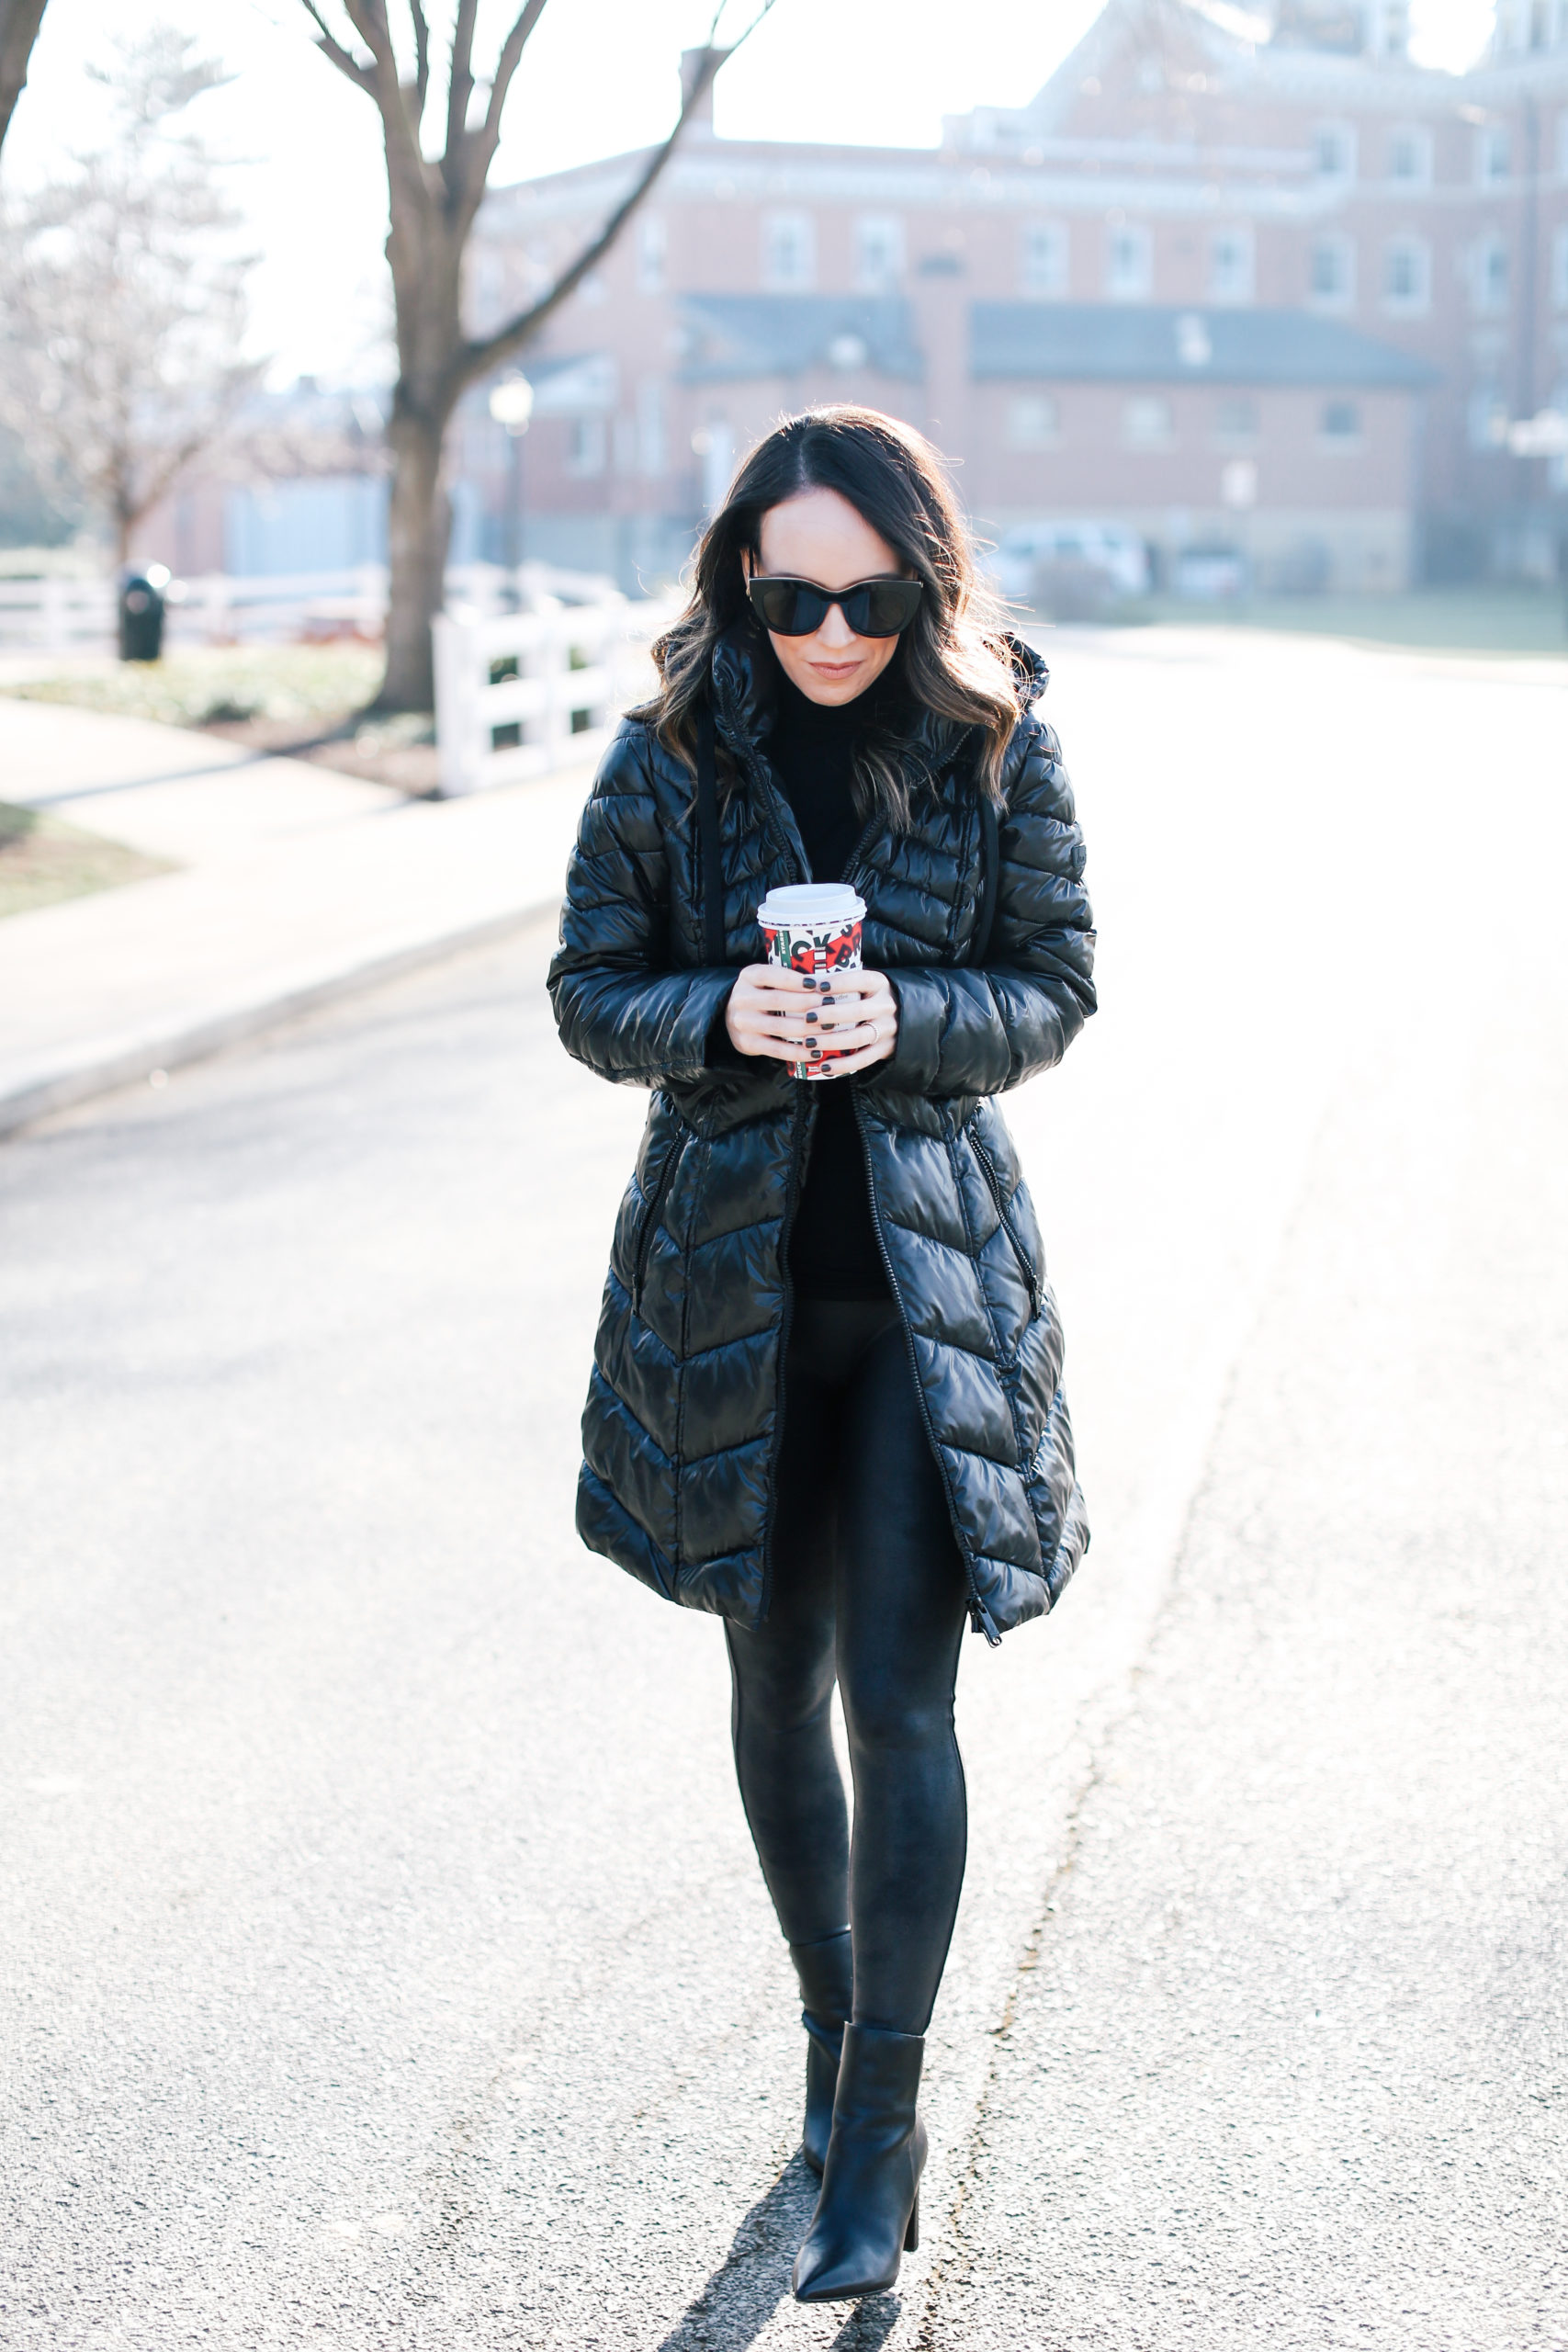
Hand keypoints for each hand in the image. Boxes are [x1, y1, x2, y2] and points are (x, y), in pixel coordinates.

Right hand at [724, 964, 898, 1075]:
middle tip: (832, 1006)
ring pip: (780, 1026)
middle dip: (808, 1004)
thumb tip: (832, 978)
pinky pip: (776, 1049)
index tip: (819, 984)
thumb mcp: (766, 980)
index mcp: (749, 976)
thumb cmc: (763, 994)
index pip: (772, 975)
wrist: (730, 1017)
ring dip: (808, 1029)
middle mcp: (742, 998)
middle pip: (779, 1000)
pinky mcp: (747, 1043)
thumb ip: (788, 977)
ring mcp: (743, 1023)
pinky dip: (798, 1052)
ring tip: (830, 1028)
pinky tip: (816, 1051)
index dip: (796, 980)